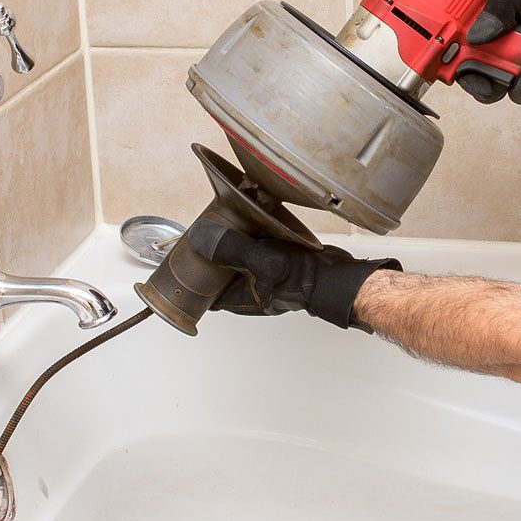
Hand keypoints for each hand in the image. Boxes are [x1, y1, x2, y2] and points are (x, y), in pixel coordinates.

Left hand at [189, 220, 401, 331]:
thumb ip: (231, 249)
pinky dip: (248, 238)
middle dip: (209, 257)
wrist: (336, 275)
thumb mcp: (261, 260)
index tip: (184, 258)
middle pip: (220, 273)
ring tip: (218, 225)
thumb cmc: (303, 277)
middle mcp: (252, 289)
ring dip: (229, 245)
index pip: (208, 292)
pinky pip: (255, 251)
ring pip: (237, 261)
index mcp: (242, 298)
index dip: (193, 277)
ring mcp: (265, 277)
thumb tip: (202, 238)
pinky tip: (248, 222)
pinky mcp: (277, 263)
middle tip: (199, 236)